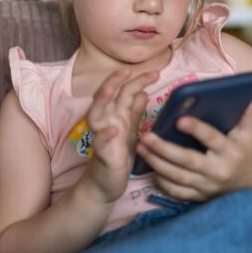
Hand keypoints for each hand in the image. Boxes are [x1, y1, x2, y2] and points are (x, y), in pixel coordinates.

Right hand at [80, 68, 158, 203]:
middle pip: (107, 96)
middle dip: (115, 81)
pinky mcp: (101, 154)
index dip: (138, 80)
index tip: (155, 72)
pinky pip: (99, 142)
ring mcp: (102, 136)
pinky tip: (113, 130)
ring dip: (102, 100)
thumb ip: (134, 110)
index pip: (124, 91)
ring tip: (112, 89)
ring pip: (96, 113)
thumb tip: (143, 91)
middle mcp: (107, 121)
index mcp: (115, 115)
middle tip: (127, 70)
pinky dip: (105, 135)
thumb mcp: (130, 129)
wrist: (107, 182)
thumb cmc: (119, 153)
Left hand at [135, 107, 251, 201]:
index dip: (197, 129)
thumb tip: (244, 89)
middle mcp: (218, 170)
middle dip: (164, 149)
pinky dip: (162, 181)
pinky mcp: (200, 196)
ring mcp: (208, 186)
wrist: (251, 182)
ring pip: (178, 177)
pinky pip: (177, 191)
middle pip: (188, 160)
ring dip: (157, 163)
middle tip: (146, 136)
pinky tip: (150, 168)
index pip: (212, 139)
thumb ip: (245, 113)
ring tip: (140, 148)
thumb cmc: (243, 149)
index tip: (180, 119)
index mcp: (230, 151)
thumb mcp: (247, 132)